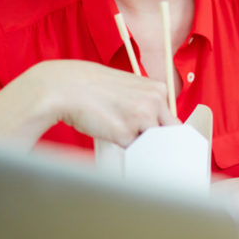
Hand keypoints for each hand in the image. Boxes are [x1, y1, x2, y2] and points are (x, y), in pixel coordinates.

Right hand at [36, 60, 180, 146]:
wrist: (66, 87)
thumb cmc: (92, 88)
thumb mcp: (128, 89)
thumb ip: (145, 104)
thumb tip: (155, 126)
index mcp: (157, 89)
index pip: (171, 120)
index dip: (161, 132)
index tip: (157, 140)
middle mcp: (154, 102)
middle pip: (167, 134)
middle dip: (155, 142)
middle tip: (139, 142)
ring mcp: (142, 118)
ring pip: (152, 144)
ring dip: (138, 145)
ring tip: (119, 134)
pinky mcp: (125, 134)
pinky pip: (132, 151)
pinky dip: (123, 150)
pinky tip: (109, 135)